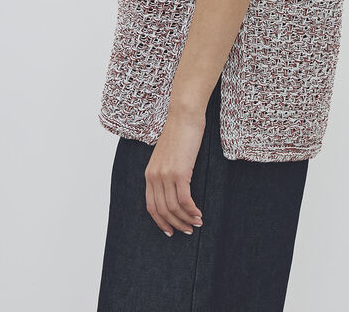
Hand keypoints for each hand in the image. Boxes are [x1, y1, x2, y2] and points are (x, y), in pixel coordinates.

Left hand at [145, 108, 205, 236]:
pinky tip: (199, 214)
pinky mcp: (179, 172)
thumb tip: (174, 189)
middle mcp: (154, 176)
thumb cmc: (179, 133)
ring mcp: (166, 175)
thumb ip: (166, 172)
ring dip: (186, 219)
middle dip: (175, 224)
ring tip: (197, 223)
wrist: (184, 116)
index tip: (171, 230)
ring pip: (174, 208)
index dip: (161, 221)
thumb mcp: (166, 155)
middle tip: (188, 230)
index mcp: (149, 173)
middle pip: (162, 210)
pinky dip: (192, 210)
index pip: (151, 206)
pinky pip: (184, 200)